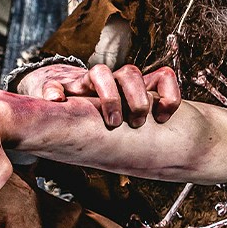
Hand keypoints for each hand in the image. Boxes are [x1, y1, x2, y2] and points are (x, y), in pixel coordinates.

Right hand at [15, 62, 181, 128]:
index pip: (161, 77)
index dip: (168, 94)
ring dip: (109, 96)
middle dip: (138, 100)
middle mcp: (112, 81)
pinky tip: (56, 102)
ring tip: (111, 122)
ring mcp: (86, 83)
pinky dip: (54, 92)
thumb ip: (147, 129)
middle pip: (131, 73)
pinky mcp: (60, 87)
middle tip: (136, 124)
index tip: (163, 118)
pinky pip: (54, 84)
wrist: (63, 99)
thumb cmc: (102, 115)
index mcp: (134, 89)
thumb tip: (172, 155)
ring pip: (100, 72)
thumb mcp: (129, 121)